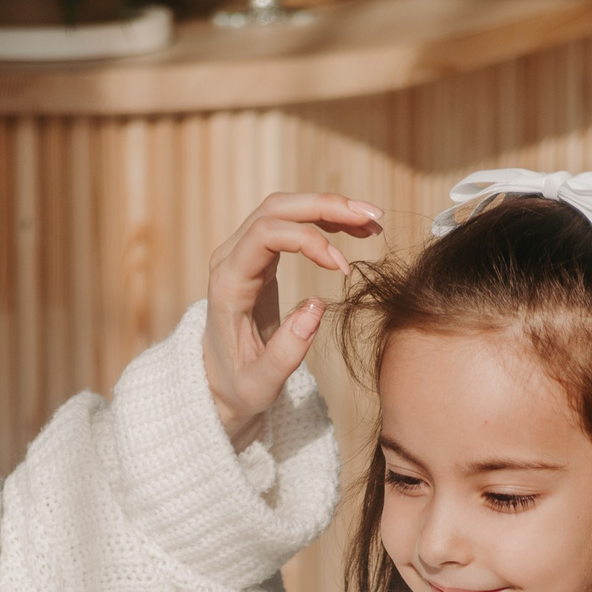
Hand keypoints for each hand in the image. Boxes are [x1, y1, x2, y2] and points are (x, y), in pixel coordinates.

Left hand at [204, 192, 383, 448]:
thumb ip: (285, 353)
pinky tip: (356, 231)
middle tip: (373, 218)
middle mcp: (231, 259)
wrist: (218, 382)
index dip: (308, 240)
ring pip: (286, 209)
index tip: (342, 268)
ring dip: (330, 208)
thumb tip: (317, 307)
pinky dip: (324, 221)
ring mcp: (243, 253)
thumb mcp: (259, 384)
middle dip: (326, 206)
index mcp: (228, 285)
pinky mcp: (258, 255)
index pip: (265, 235)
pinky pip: (291, 223)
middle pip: (277, 209)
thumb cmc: (238, 386)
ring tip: (373, 223)